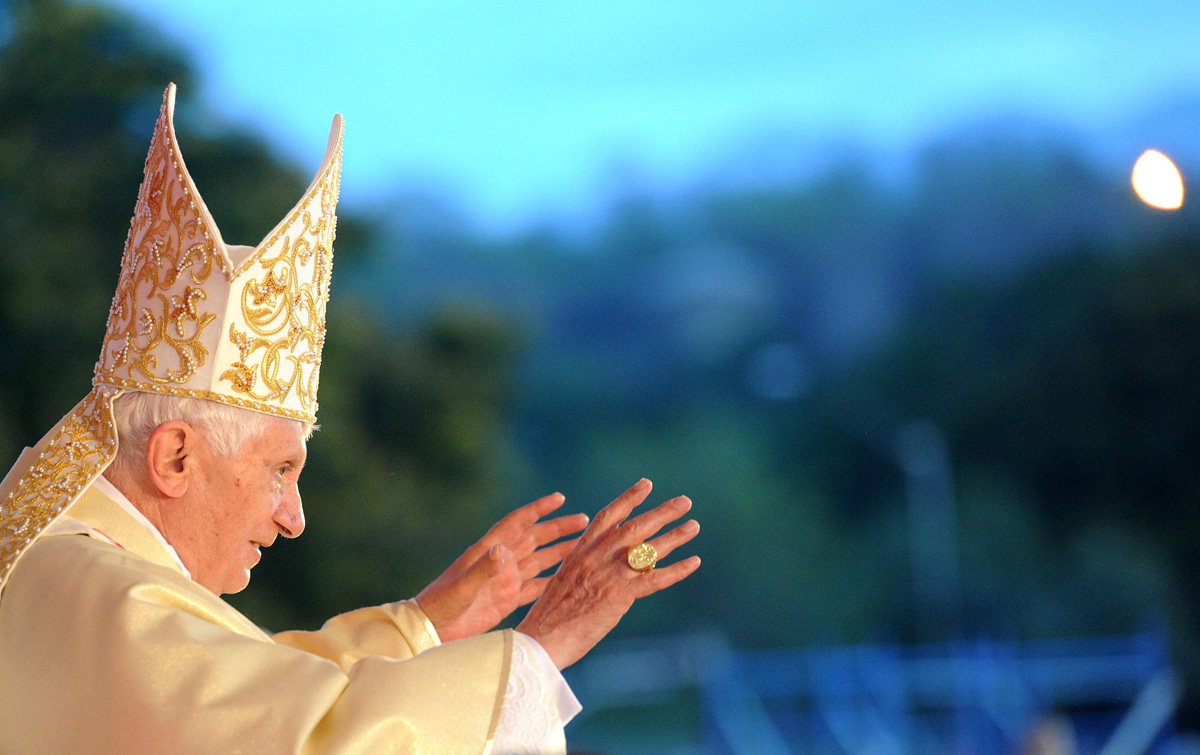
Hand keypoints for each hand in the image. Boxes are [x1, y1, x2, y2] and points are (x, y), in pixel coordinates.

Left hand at [415, 493, 587, 642]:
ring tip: (582, 544)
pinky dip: (552, 580)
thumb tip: (503, 550)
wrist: (432, 629)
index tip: (559, 498)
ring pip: (539, 560)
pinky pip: (535, 586)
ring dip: (559, 551)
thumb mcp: (462, 586)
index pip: (518, 523)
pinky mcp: (507, 599)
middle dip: (558, 528)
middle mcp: (501, 561)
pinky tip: (568, 577)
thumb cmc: (441, 603)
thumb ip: (484, 569)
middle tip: (584, 521)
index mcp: (489, 550)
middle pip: (535, 539)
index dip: (538, 509)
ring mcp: (505, 580)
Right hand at [516, 479, 700, 669]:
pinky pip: (654, 579)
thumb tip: (608, 567)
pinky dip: (677, 570)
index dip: (629, 499)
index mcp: (580, 551)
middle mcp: (596, 557)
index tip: (646, 485)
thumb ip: (587, 569)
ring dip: (674, 536)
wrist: (542, 638)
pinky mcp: (619, 596)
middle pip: (635, 527)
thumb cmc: (550, 617)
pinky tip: (694, 562)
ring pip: (648, 549)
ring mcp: (608, 575)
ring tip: (693, 525)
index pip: (608, 516)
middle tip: (685, 501)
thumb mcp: (564, 581)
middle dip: (662, 512)